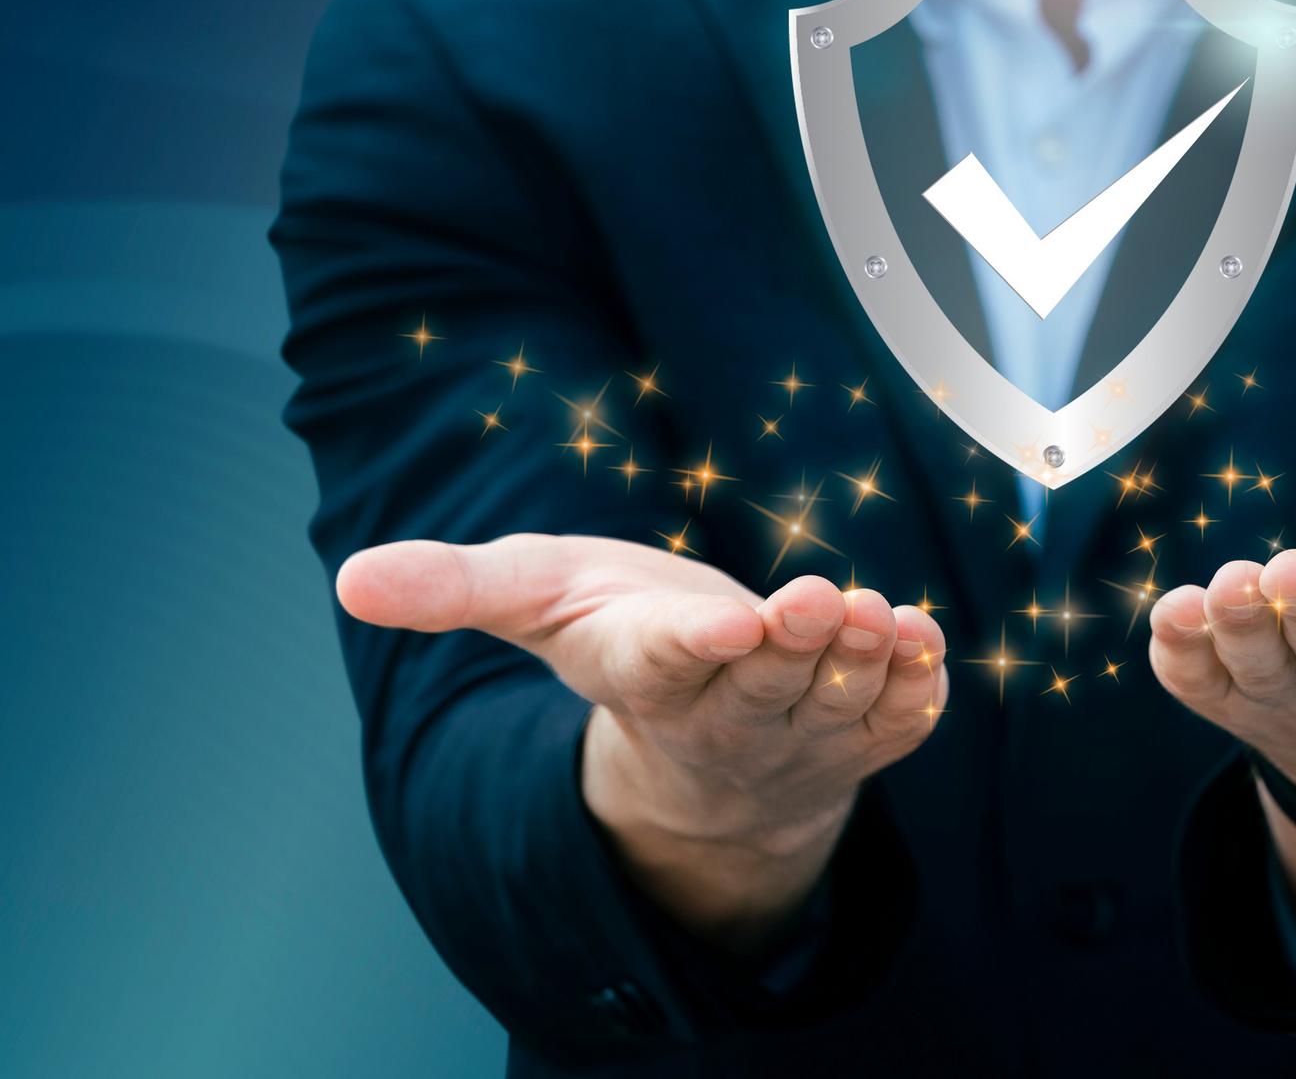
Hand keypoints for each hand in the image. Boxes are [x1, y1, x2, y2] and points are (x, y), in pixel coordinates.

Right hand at [336, 533, 948, 946]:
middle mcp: (727, 713)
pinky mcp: (861, 733)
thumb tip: (350, 579)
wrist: (697, 730)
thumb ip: (455, 587)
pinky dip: (916, 688)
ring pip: (838, 703)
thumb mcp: (533, 602)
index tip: (732, 620)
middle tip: (823, 599)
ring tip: (885, 617)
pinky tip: (928, 645)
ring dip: (866, 663)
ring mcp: (800, 732)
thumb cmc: (616, 638)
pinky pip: (897, 722)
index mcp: (646, 673)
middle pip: (766, 684)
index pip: (670, 662)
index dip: (702, 643)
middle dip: (797, 646)